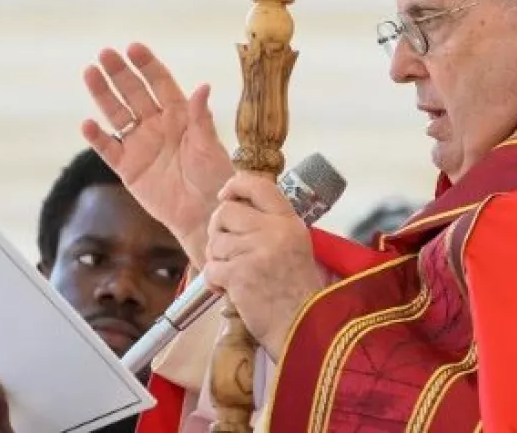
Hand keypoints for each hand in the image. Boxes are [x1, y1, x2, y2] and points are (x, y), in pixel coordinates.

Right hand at [82, 43, 233, 263]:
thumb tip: (203, 86)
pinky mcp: (128, 168)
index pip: (160, 82)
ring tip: (89, 73)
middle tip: (105, 53)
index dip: (147, 65)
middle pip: (134, 93)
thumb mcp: (210, 146)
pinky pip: (108, 149)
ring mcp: (140, 145)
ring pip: (117, 114)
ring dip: (103, 95)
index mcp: (179, 115)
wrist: (205, 214)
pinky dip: (97, 138)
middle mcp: (156, 124)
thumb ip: (200, 118)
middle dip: (120, 73)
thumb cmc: (214, 178)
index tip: (134, 48)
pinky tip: (87, 124)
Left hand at [203, 172, 323, 361]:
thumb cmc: (297, 293)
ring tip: (234, 275)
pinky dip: (214, 281)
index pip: (258, 185)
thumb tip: (233, 208)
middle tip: (226, 249)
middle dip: (218, 230)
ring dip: (218, 259)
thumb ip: (270, 226)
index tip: (225, 195)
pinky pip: (211, 267)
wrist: (305, 329)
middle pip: (226, 211)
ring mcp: (257, 251)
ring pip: (216, 241)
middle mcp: (274, 231)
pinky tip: (228, 289)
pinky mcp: (240, 274)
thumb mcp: (295, 247)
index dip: (235, 186)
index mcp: (289, 222)